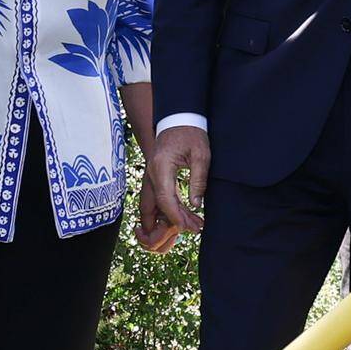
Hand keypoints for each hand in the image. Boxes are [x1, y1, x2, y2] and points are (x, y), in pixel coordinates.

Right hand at [147, 125, 211, 249]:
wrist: (179, 117)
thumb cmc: (191, 133)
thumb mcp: (201, 155)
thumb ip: (198, 180)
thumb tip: (196, 205)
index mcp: (161, 168)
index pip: (164, 199)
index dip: (175, 216)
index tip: (188, 227)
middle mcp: (151, 174)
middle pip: (149, 207)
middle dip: (164, 225)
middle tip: (189, 232)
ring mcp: (151, 176)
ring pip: (152, 205)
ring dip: (168, 219)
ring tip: (194, 225)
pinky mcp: (156, 176)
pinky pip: (158, 198)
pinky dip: (169, 209)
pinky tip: (186, 216)